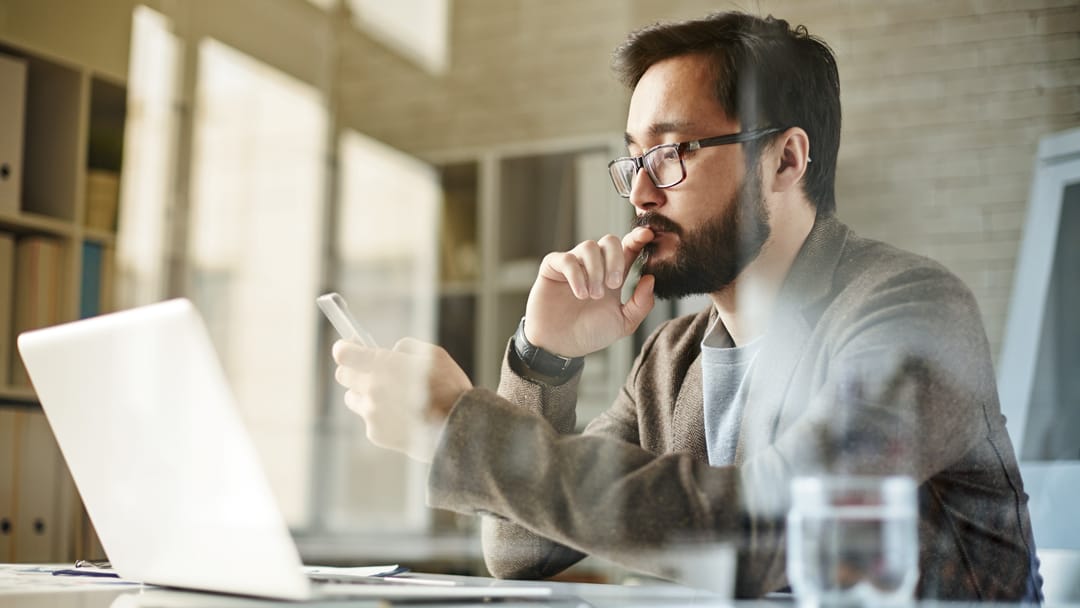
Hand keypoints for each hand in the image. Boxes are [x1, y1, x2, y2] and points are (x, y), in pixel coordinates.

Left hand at [331, 338, 471, 462]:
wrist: (458, 429)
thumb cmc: (451, 388)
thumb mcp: (434, 355)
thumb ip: (406, 348)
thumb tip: (391, 353)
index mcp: (384, 365)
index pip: (343, 353)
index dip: (345, 348)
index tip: (350, 348)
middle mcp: (372, 389)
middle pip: (343, 376)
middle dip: (355, 371)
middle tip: (373, 373)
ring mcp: (371, 413)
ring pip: (354, 399)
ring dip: (366, 395)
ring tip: (393, 399)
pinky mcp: (375, 434)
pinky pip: (369, 419)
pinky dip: (381, 417)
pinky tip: (403, 417)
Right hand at [524, 227, 656, 356]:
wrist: (560, 346)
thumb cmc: (590, 333)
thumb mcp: (623, 323)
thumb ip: (641, 304)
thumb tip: (650, 278)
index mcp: (613, 274)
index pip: (628, 248)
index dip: (637, 238)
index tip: (647, 235)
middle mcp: (594, 265)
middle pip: (610, 241)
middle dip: (616, 259)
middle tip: (614, 285)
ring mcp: (574, 264)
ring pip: (589, 247)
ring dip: (596, 271)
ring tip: (594, 295)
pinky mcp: (553, 268)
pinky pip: (566, 259)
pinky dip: (576, 275)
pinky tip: (580, 294)